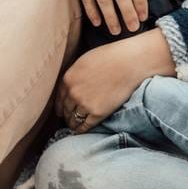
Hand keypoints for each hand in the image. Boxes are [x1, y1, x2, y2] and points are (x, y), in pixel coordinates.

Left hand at [56, 31, 171, 132]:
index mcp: (68, 78)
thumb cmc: (110, 58)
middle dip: (67, 115)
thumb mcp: (84, 61)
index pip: (59, 98)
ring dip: (73, 124)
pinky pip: (85, 125)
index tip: (61, 112)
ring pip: (73, 119)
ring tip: (75, 126)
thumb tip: (72, 84)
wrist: (128, 63)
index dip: (60, 107)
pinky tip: (82, 130)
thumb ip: (75, 75)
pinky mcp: (97, 113)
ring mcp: (84, 103)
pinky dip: (82, 129)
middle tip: (68, 120)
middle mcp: (73, 92)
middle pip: (66, 110)